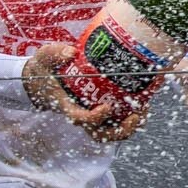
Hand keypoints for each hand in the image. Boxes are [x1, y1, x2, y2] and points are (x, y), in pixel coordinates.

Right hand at [22, 43, 146, 142]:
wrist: (43, 76)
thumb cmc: (45, 68)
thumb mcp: (45, 57)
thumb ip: (55, 54)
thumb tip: (71, 52)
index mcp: (68, 106)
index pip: (80, 120)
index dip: (95, 118)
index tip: (107, 107)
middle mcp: (82, 113)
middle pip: (100, 134)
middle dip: (119, 131)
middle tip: (135, 116)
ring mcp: (93, 113)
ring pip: (113, 131)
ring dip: (131, 126)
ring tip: (144, 110)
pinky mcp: (103, 108)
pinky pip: (119, 119)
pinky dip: (133, 113)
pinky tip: (144, 100)